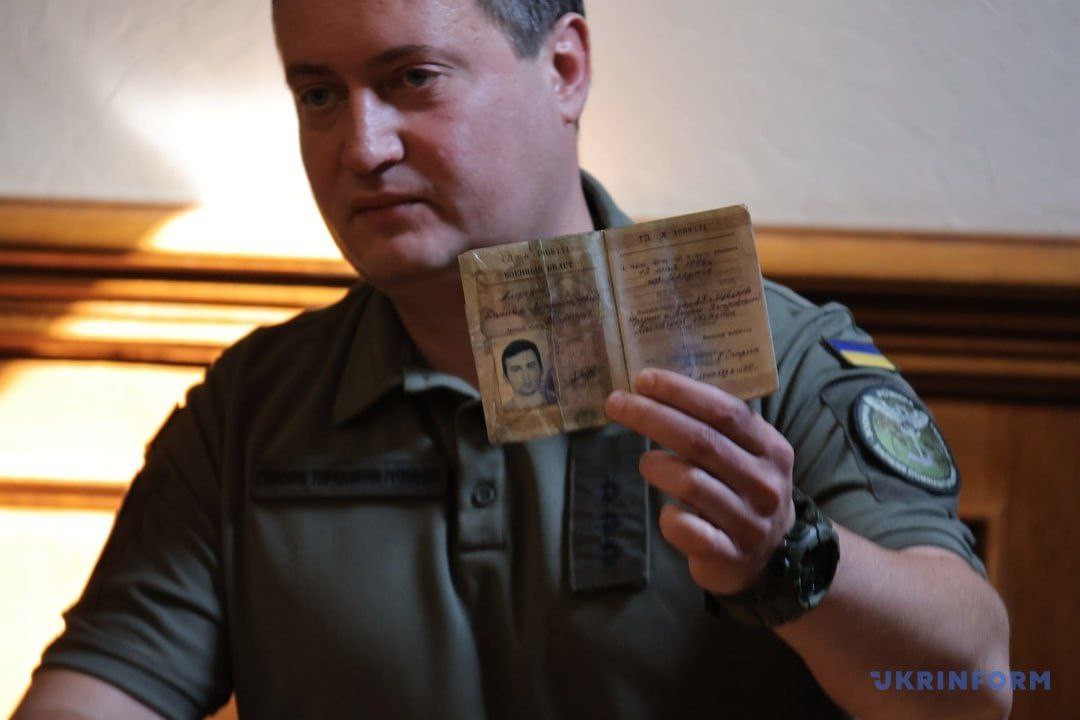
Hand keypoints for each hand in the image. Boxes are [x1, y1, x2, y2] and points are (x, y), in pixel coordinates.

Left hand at [604, 368, 795, 594]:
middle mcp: (765, 484)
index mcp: (772, 449)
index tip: (643, 380)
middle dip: (653, 416)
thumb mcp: (746, 456)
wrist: (766, 560)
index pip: (726, 411)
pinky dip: (669, 516)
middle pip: (702, 441)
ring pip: (691, 481)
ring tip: (646, 462)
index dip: (681, 392)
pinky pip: (687, 529)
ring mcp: (749, 522)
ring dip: (656, 465)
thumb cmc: (741, 493)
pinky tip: (666, 510)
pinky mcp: (729, 554)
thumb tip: (656, 388)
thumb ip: (716, 427)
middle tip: (617, 404)